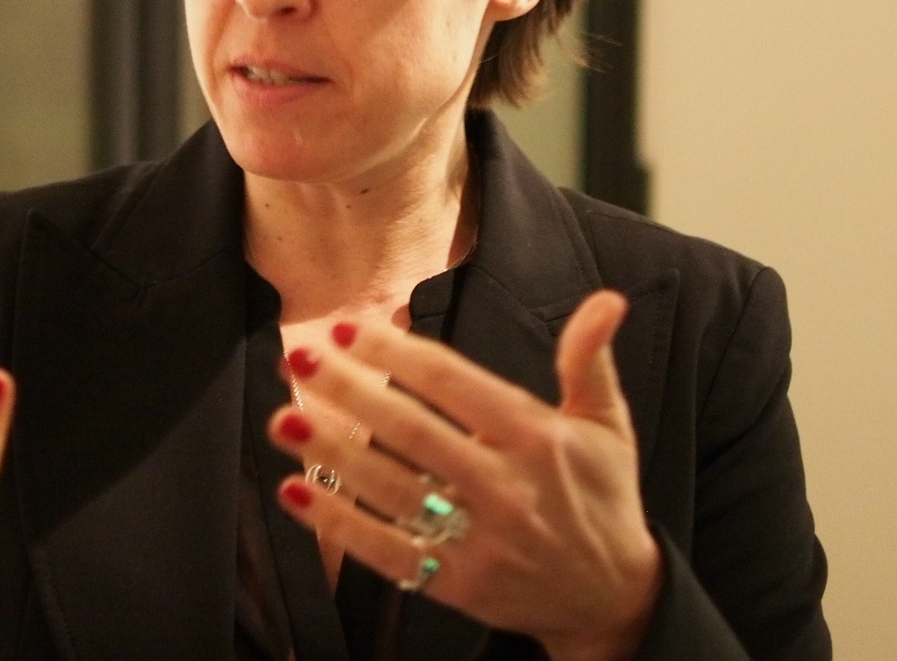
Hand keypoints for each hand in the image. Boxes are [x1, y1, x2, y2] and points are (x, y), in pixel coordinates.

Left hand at [267, 291, 662, 660]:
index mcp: (536, 438)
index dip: (395, 353)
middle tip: (301, 358)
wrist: (612, 597)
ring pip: (391, 490)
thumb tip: (606, 299)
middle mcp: (505, 487)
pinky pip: (386, 551)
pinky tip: (296, 492)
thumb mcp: (607, 424)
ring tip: (285, 419)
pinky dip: (338, 523)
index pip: (452, 383)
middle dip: (349, 391)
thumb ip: (590, 360)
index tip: (349, 329)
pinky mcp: (456, 585)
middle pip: (411, 431)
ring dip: (332, 453)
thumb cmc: (602, 497)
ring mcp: (478, 540)